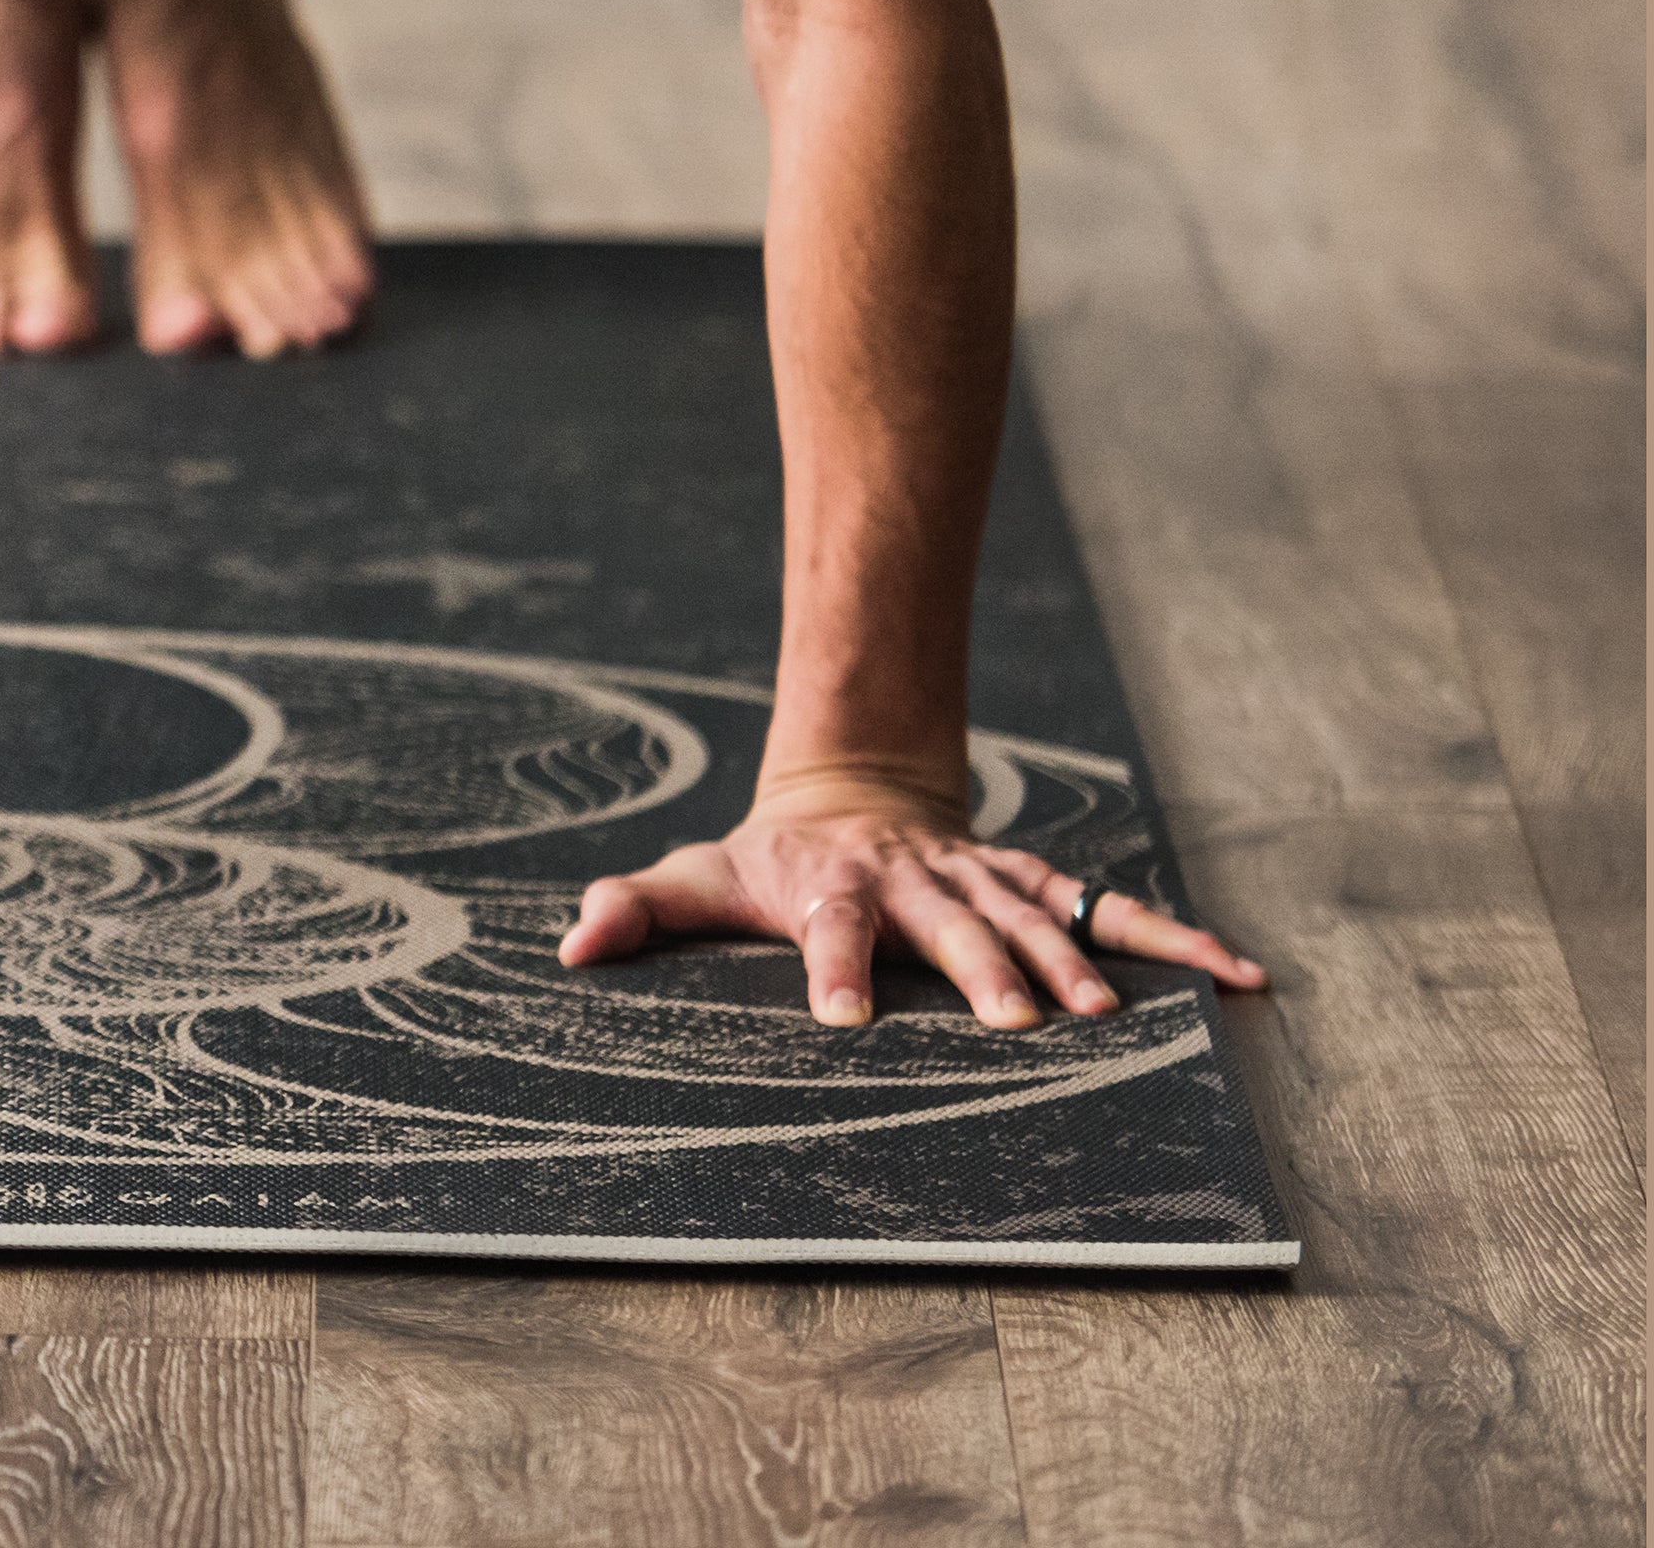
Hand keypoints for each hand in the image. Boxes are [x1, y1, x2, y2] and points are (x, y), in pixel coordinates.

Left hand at [556, 762, 1265, 1028]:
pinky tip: (1243, 976)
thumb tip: (569, 944)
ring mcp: (982, 879)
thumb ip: (636, 909)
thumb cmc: (765, 857)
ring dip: (1076, 962)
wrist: (847, 789)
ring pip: (1037, 916)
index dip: (830, 964)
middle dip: (982, 970)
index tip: (840, 1018)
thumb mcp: (694, 877)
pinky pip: (1112, 910)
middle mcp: (917, 878)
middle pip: (951, 925)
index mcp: (831, 881)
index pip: (828, 922)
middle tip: (1019, 1022)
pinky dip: (1180, 939)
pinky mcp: (1032, 885)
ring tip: (1117, 1018)